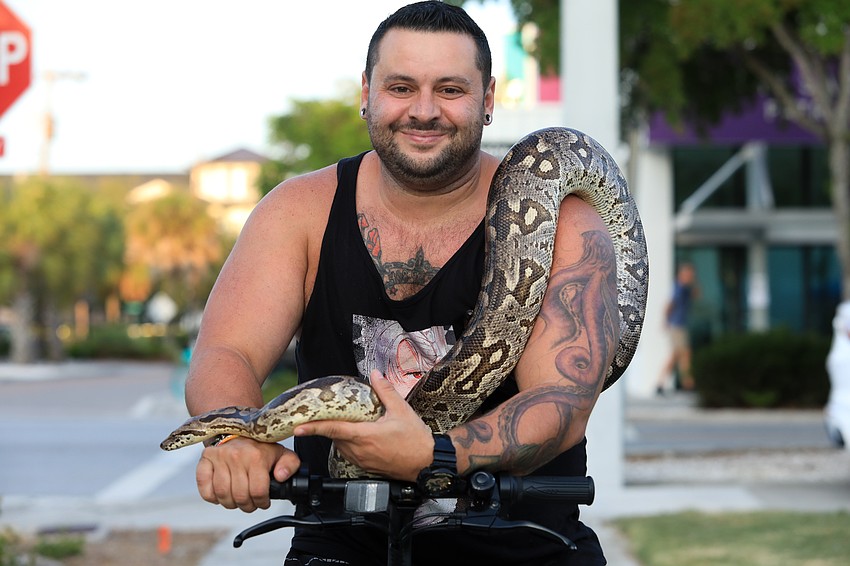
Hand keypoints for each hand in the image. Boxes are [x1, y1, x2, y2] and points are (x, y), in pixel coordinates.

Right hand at [195, 437, 299, 511]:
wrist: (239, 429)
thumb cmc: (260, 445)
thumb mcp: (281, 453)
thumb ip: (290, 464)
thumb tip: (282, 476)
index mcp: (256, 456)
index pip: (258, 491)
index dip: (262, 502)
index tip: (264, 502)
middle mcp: (236, 456)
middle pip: (240, 496)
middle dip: (248, 506)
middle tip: (251, 503)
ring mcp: (218, 457)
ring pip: (222, 495)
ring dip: (231, 503)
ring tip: (238, 500)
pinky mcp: (205, 459)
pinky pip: (204, 487)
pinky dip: (212, 497)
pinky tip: (221, 495)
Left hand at [294, 370, 432, 480]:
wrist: (427, 463)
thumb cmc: (416, 440)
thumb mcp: (401, 410)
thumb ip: (385, 391)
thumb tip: (375, 374)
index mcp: (365, 436)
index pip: (333, 430)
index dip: (313, 428)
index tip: (298, 427)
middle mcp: (360, 450)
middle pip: (334, 437)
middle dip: (327, 426)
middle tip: (321, 414)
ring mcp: (362, 461)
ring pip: (340, 446)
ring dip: (338, 434)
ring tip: (344, 421)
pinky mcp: (366, 467)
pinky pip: (349, 454)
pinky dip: (347, 443)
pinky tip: (357, 435)